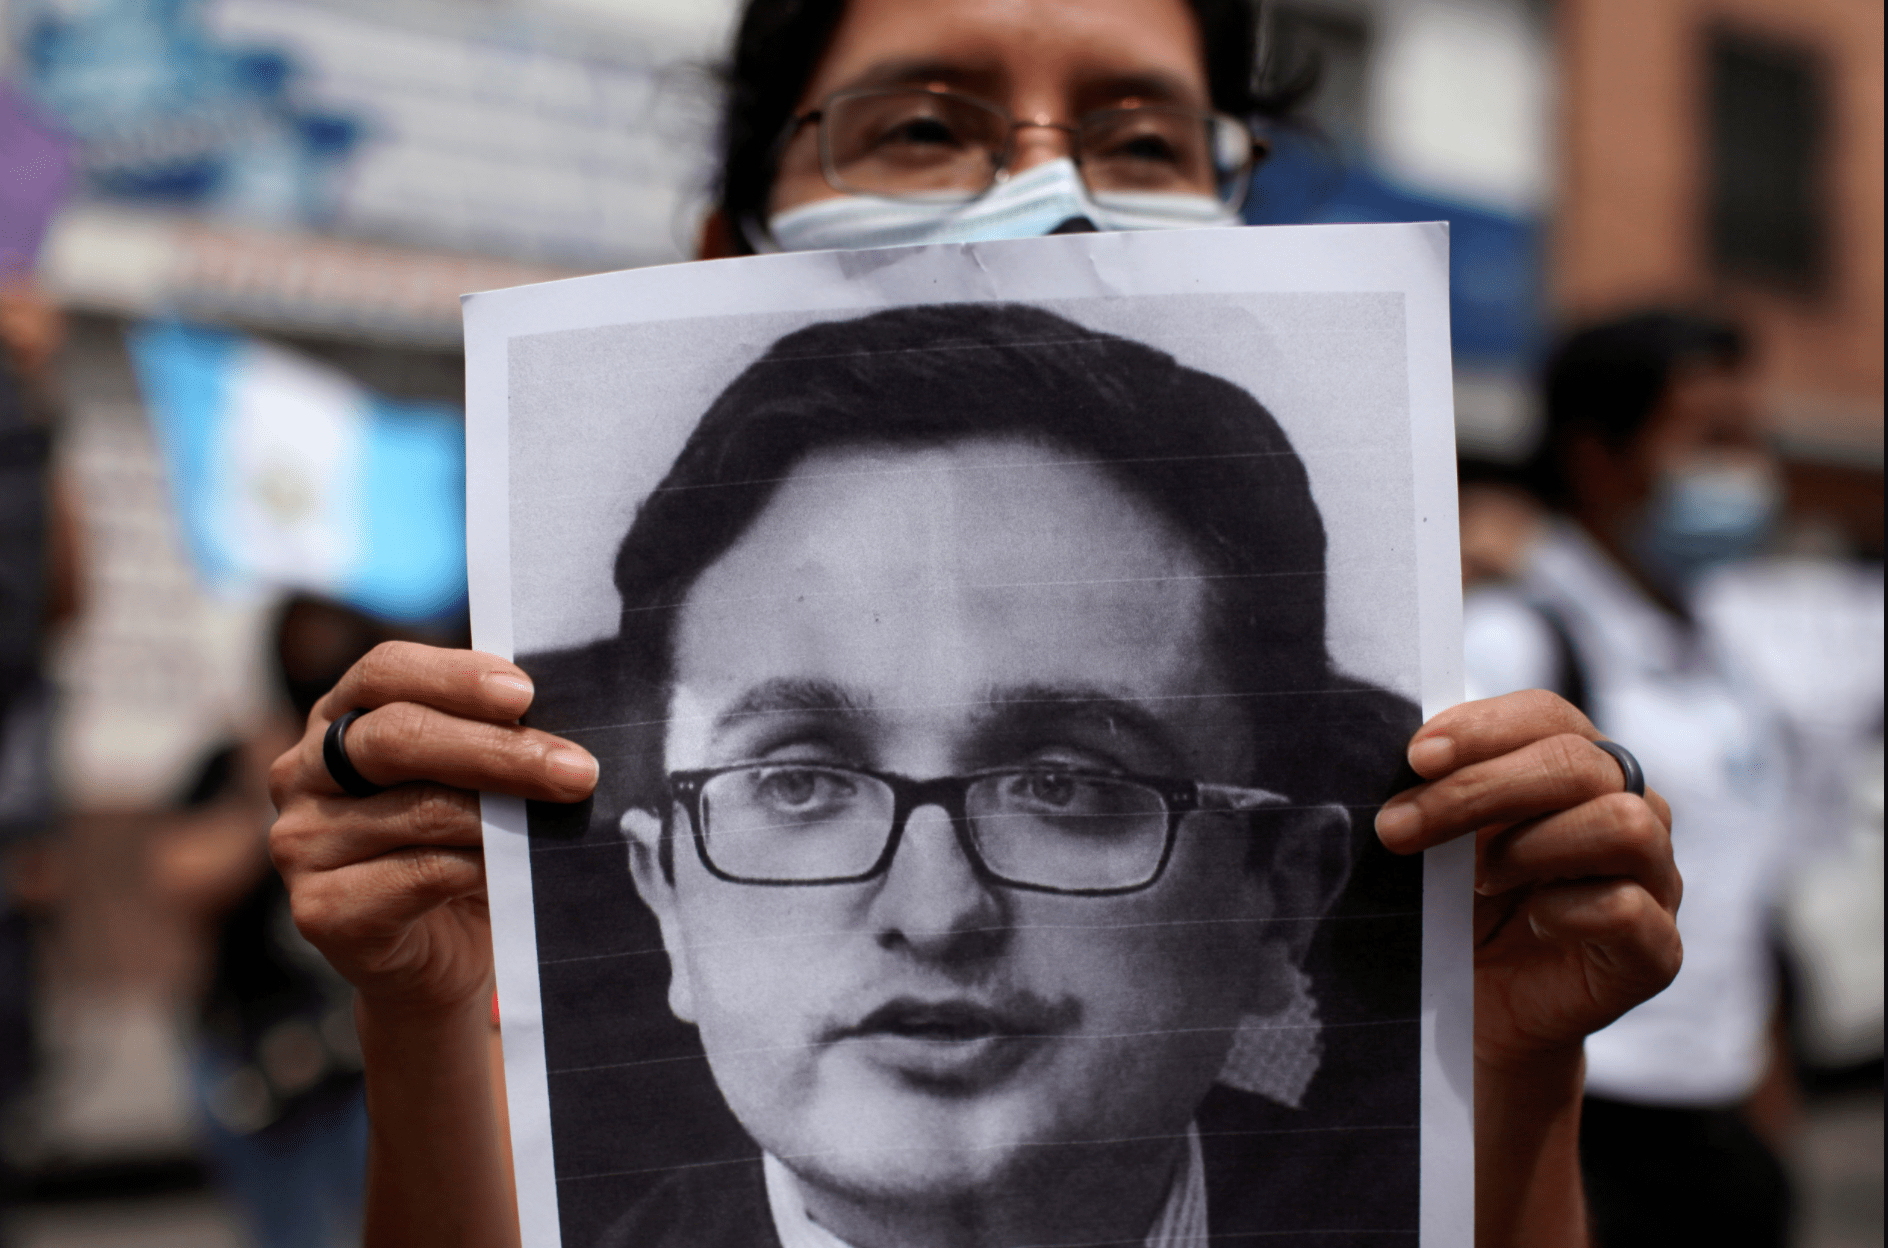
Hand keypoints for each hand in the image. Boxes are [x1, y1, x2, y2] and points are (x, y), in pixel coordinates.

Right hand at [268, 643, 598, 1015]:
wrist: (441, 957)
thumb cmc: (462, 847)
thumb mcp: (474, 781)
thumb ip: (491, 738)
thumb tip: (553, 722)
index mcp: (339, 719)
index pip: (383, 672)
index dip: (454, 676)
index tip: (525, 693)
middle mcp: (302, 773)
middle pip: (397, 737)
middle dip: (498, 749)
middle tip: (578, 769)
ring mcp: (300, 843)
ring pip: (418, 808)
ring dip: (504, 811)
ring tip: (566, 814)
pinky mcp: (319, 910)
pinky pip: (416, 875)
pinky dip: (479, 866)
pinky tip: (517, 867)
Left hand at [1375, 689, 1681, 1072]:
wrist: (1477, 1012)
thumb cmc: (1459, 909)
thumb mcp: (1439, 840)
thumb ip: (1437, 789)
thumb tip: (1409, 754)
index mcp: (1579, 768)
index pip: (1548, 716)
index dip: (1482, 728)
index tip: (1415, 757)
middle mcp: (1631, 811)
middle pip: (1580, 763)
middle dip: (1479, 789)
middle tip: (1399, 828)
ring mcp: (1654, 881)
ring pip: (1623, 824)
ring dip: (1532, 845)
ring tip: (1478, 880)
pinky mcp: (1656, 951)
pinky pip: (1628, 909)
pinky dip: (1565, 910)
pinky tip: (1529, 921)